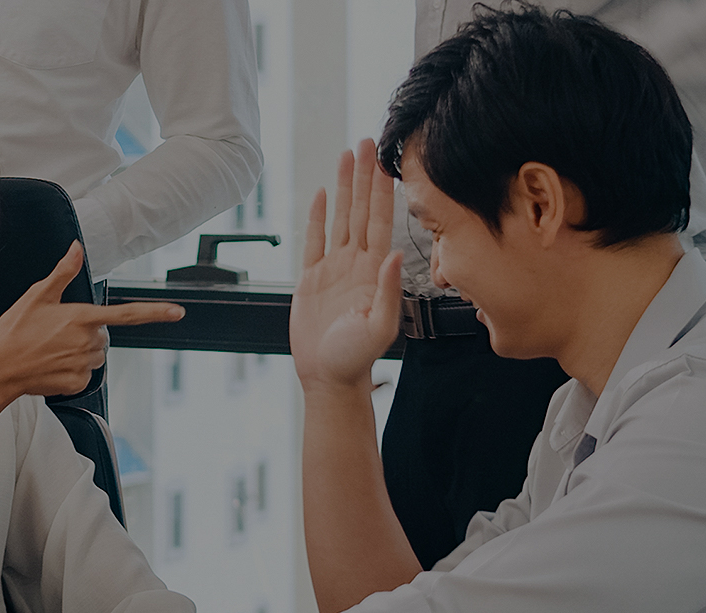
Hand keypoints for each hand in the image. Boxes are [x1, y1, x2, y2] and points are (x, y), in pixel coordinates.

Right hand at [0, 242, 183, 399]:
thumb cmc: (13, 331)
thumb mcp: (37, 296)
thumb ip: (63, 272)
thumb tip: (77, 249)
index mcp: (81, 317)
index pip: (127, 315)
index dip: (155, 313)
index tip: (177, 312)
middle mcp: (87, 342)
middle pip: (103, 337)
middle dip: (87, 334)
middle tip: (57, 334)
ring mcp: (83, 364)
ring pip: (95, 356)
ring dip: (81, 352)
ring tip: (52, 350)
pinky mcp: (77, 383)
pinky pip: (84, 376)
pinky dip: (71, 371)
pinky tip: (51, 366)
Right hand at [291, 140, 400, 391]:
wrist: (330, 377)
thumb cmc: (357, 358)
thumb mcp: (380, 327)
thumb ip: (387, 290)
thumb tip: (393, 254)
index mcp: (375, 271)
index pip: (380, 221)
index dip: (382, 190)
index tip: (385, 161)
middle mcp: (357, 264)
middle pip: (361, 209)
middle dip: (364, 175)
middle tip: (366, 142)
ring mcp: (335, 268)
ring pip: (340, 217)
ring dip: (344, 186)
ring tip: (346, 155)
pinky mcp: (312, 278)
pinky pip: (314, 240)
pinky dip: (318, 216)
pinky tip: (324, 193)